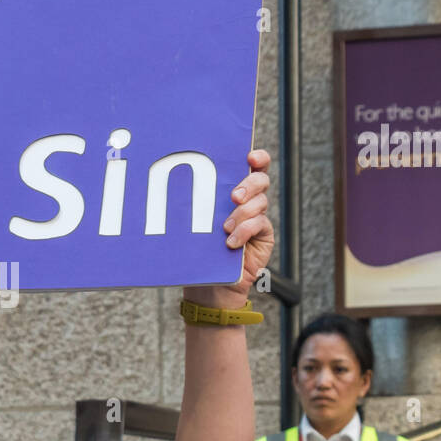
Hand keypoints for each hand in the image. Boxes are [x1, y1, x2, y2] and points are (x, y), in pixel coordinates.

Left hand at [182, 149, 273, 308]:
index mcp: (233, 187)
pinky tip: (231, 242)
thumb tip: (177, 180)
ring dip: (242, 212)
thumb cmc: (198, 247)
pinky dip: (245, 231)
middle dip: (249, 185)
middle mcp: (249, 199)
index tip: (249, 157)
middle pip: (260, 180)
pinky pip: (260, 225)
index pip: (253, 164)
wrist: (209, 283)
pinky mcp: (263, 235)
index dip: (257, 157)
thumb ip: (196, 200)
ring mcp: (258, 216)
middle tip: (233, 197)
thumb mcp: (194, 219)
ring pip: (260, 202)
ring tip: (225, 227)